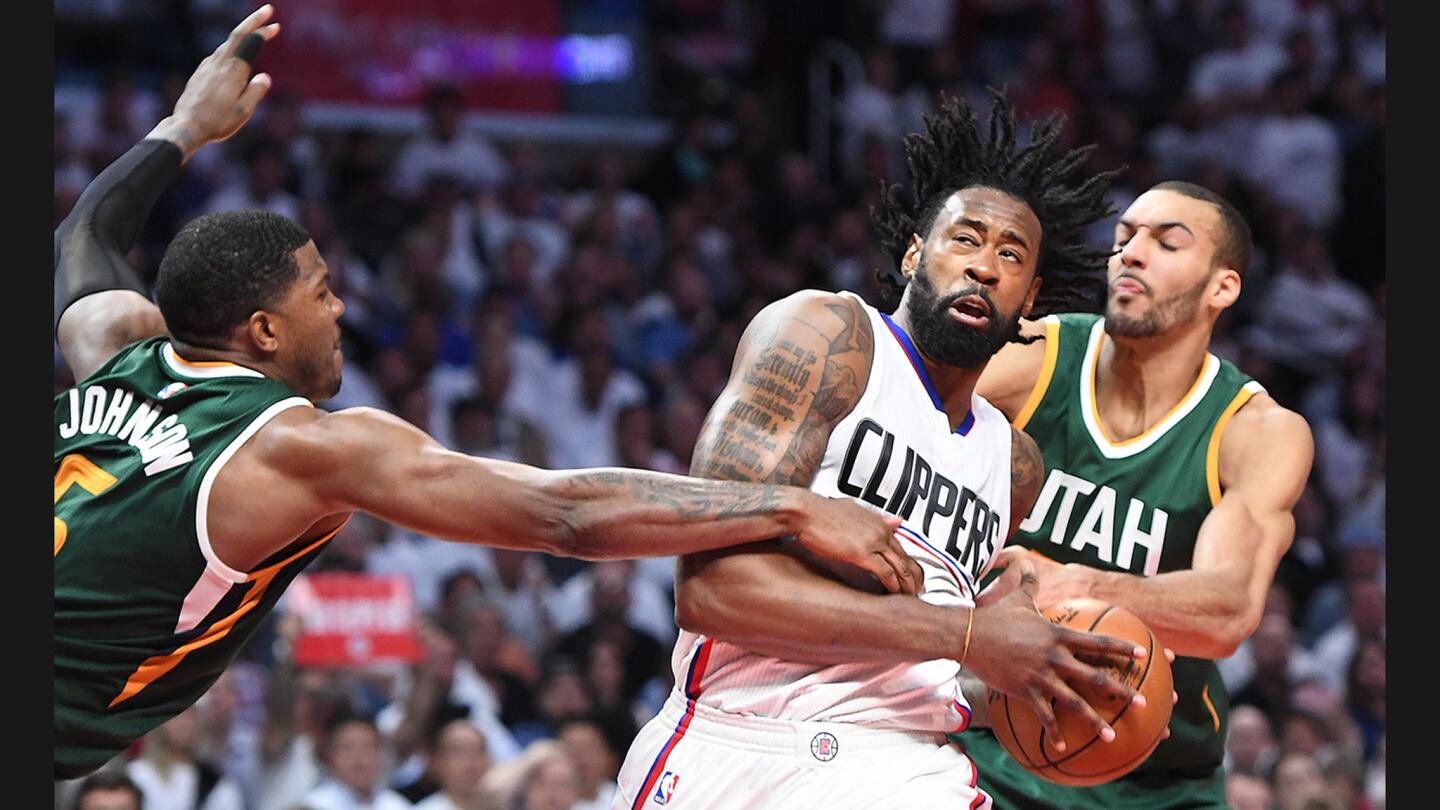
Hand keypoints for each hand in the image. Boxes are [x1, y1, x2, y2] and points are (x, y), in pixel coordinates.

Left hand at [150, 5, 280, 158]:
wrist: (186, 127)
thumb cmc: (217, 122)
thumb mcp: (243, 111)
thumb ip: (255, 92)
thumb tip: (264, 77)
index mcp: (233, 70)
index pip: (250, 41)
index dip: (262, 30)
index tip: (276, 26)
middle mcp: (219, 63)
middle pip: (237, 35)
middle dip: (254, 22)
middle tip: (268, 12)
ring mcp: (207, 66)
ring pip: (227, 45)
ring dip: (243, 37)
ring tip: (256, 36)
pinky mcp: (200, 73)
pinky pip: (219, 56)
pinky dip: (232, 50)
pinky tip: (235, 59)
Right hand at [792, 494, 922, 595]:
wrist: (807, 511)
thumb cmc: (823, 512)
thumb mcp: (855, 510)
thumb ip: (878, 518)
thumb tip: (897, 520)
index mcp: (879, 522)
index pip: (901, 547)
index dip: (909, 563)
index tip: (914, 576)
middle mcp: (881, 531)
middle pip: (905, 558)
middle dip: (915, 577)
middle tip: (919, 590)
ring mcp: (873, 542)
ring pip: (899, 567)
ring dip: (907, 584)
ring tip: (910, 596)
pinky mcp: (862, 553)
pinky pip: (885, 572)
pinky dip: (892, 584)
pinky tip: (894, 592)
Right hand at [964, 558, 1147, 753]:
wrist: (968, 635)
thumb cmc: (994, 616)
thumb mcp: (1016, 598)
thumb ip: (1028, 582)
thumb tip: (1030, 562)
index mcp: (1056, 635)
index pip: (1096, 642)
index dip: (1121, 648)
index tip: (1142, 656)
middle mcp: (1054, 657)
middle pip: (1094, 676)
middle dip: (1121, 690)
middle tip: (1143, 702)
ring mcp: (1040, 676)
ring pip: (1074, 702)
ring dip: (1094, 720)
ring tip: (1112, 735)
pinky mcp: (1024, 691)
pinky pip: (1043, 715)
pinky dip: (1054, 732)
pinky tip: (1062, 748)